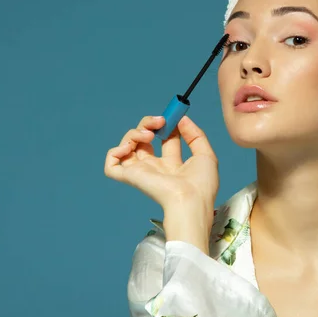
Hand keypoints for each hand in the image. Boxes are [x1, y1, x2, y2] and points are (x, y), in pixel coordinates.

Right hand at [104, 115, 218, 250]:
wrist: (190, 200)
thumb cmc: (201, 185)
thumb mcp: (205, 155)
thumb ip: (195, 135)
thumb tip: (182, 119)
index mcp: (173, 165)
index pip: (165, 138)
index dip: (167, 124)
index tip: (173, 116)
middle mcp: (155, 167)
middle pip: (143, 139)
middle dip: (148, 123)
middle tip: (160, 121)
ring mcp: (141, 171)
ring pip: (127, 146)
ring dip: (134, 132)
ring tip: (148, 135)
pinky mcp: (130, 176)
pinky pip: (111, 164)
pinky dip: (115, 151)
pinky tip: (128, 148)